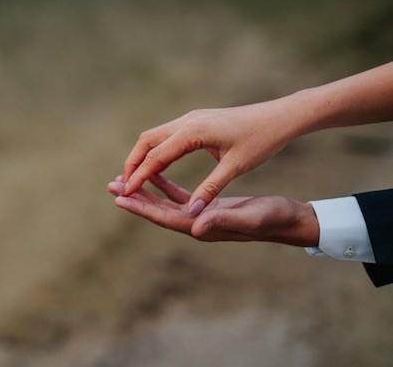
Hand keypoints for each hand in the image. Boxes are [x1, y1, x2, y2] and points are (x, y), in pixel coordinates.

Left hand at [106, 175, 318, 246]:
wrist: (288, 218)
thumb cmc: (272, 218)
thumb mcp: (248, 217)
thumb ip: (222, 221)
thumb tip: (195, 227)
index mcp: (202, 227)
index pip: (164, 217)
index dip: (141, 208)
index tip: (120, 198)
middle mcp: (196, 224)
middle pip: (158, 211)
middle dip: (134, 198)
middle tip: (110, 186)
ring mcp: (200, 215)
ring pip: (164, 202)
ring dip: (145, 191)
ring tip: (122, 179)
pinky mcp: (206, 205)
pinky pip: (178, 194)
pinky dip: (164, 184)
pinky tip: (154, 173)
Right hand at [121, 101, 303, 215]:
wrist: (279, 116)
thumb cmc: (261, 141)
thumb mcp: (236, 167)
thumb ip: (210, 189)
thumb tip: (191, 213)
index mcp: (193, 132)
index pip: (156, 157)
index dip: (139, 177)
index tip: (125, 194)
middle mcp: (187, 121)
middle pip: (146, 142)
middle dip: (132, 164)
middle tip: (123, 187)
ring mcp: (190, 119)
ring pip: (154, 137)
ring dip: (142, 157)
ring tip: (135, 179)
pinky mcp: (196, 121)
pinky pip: (166, 136)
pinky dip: (155, 152)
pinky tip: (157, 167)